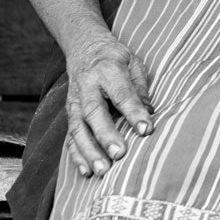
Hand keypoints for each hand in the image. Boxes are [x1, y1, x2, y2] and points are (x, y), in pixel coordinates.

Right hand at [63, 32, 152, 176]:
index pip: (121, 93)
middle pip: (94, 113)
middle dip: (106, 135)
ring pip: (78, 129)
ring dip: (89, 151)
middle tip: (120, 155)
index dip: (133, 112)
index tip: (146, 129)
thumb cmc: (116, 58)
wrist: (84, 49)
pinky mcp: (69, 114)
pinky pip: (70, 137)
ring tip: (102, 171)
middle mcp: (87, 87)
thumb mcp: (133, 63)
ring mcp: (74, 102)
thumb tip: (150, 113)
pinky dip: (77, 155)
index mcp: (108, 70)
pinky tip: (87, 171)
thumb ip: (140, 88)